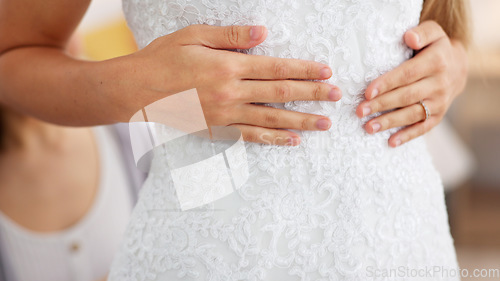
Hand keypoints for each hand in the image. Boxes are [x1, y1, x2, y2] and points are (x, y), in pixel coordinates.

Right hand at [109, 25, 340, 145]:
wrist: (135, 91)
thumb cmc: (163, 58)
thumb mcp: (194, 36)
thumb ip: (231, 36)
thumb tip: (263, 33)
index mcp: (228, 66)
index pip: (276, 68)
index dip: (304, 70)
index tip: (325, 72)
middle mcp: (231, 93)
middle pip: (280, 94)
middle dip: (312, 95)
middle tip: (336, 97)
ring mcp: (224, 115)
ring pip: (271, 119)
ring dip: (300, 121)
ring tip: (324, 124)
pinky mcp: (216, 130)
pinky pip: (250, 137)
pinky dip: (273, 139)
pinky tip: (291, 141)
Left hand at [355, 20, 467, 146]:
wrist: (458, 67)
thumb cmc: (434, 48)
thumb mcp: (433, 33)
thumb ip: (422, 32)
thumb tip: (409, 38)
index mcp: (436, 62)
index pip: (407, 74)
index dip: (387, 84)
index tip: (368, 92)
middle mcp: (440, 84)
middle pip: (407, 96)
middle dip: (381, 105)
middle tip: (360, 111)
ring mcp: (440, 102)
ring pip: (413, 114)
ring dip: (389, 122)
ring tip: (368, 127)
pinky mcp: (438, 116)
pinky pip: (423, 128)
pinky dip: (407, 136)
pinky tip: (390, 142)